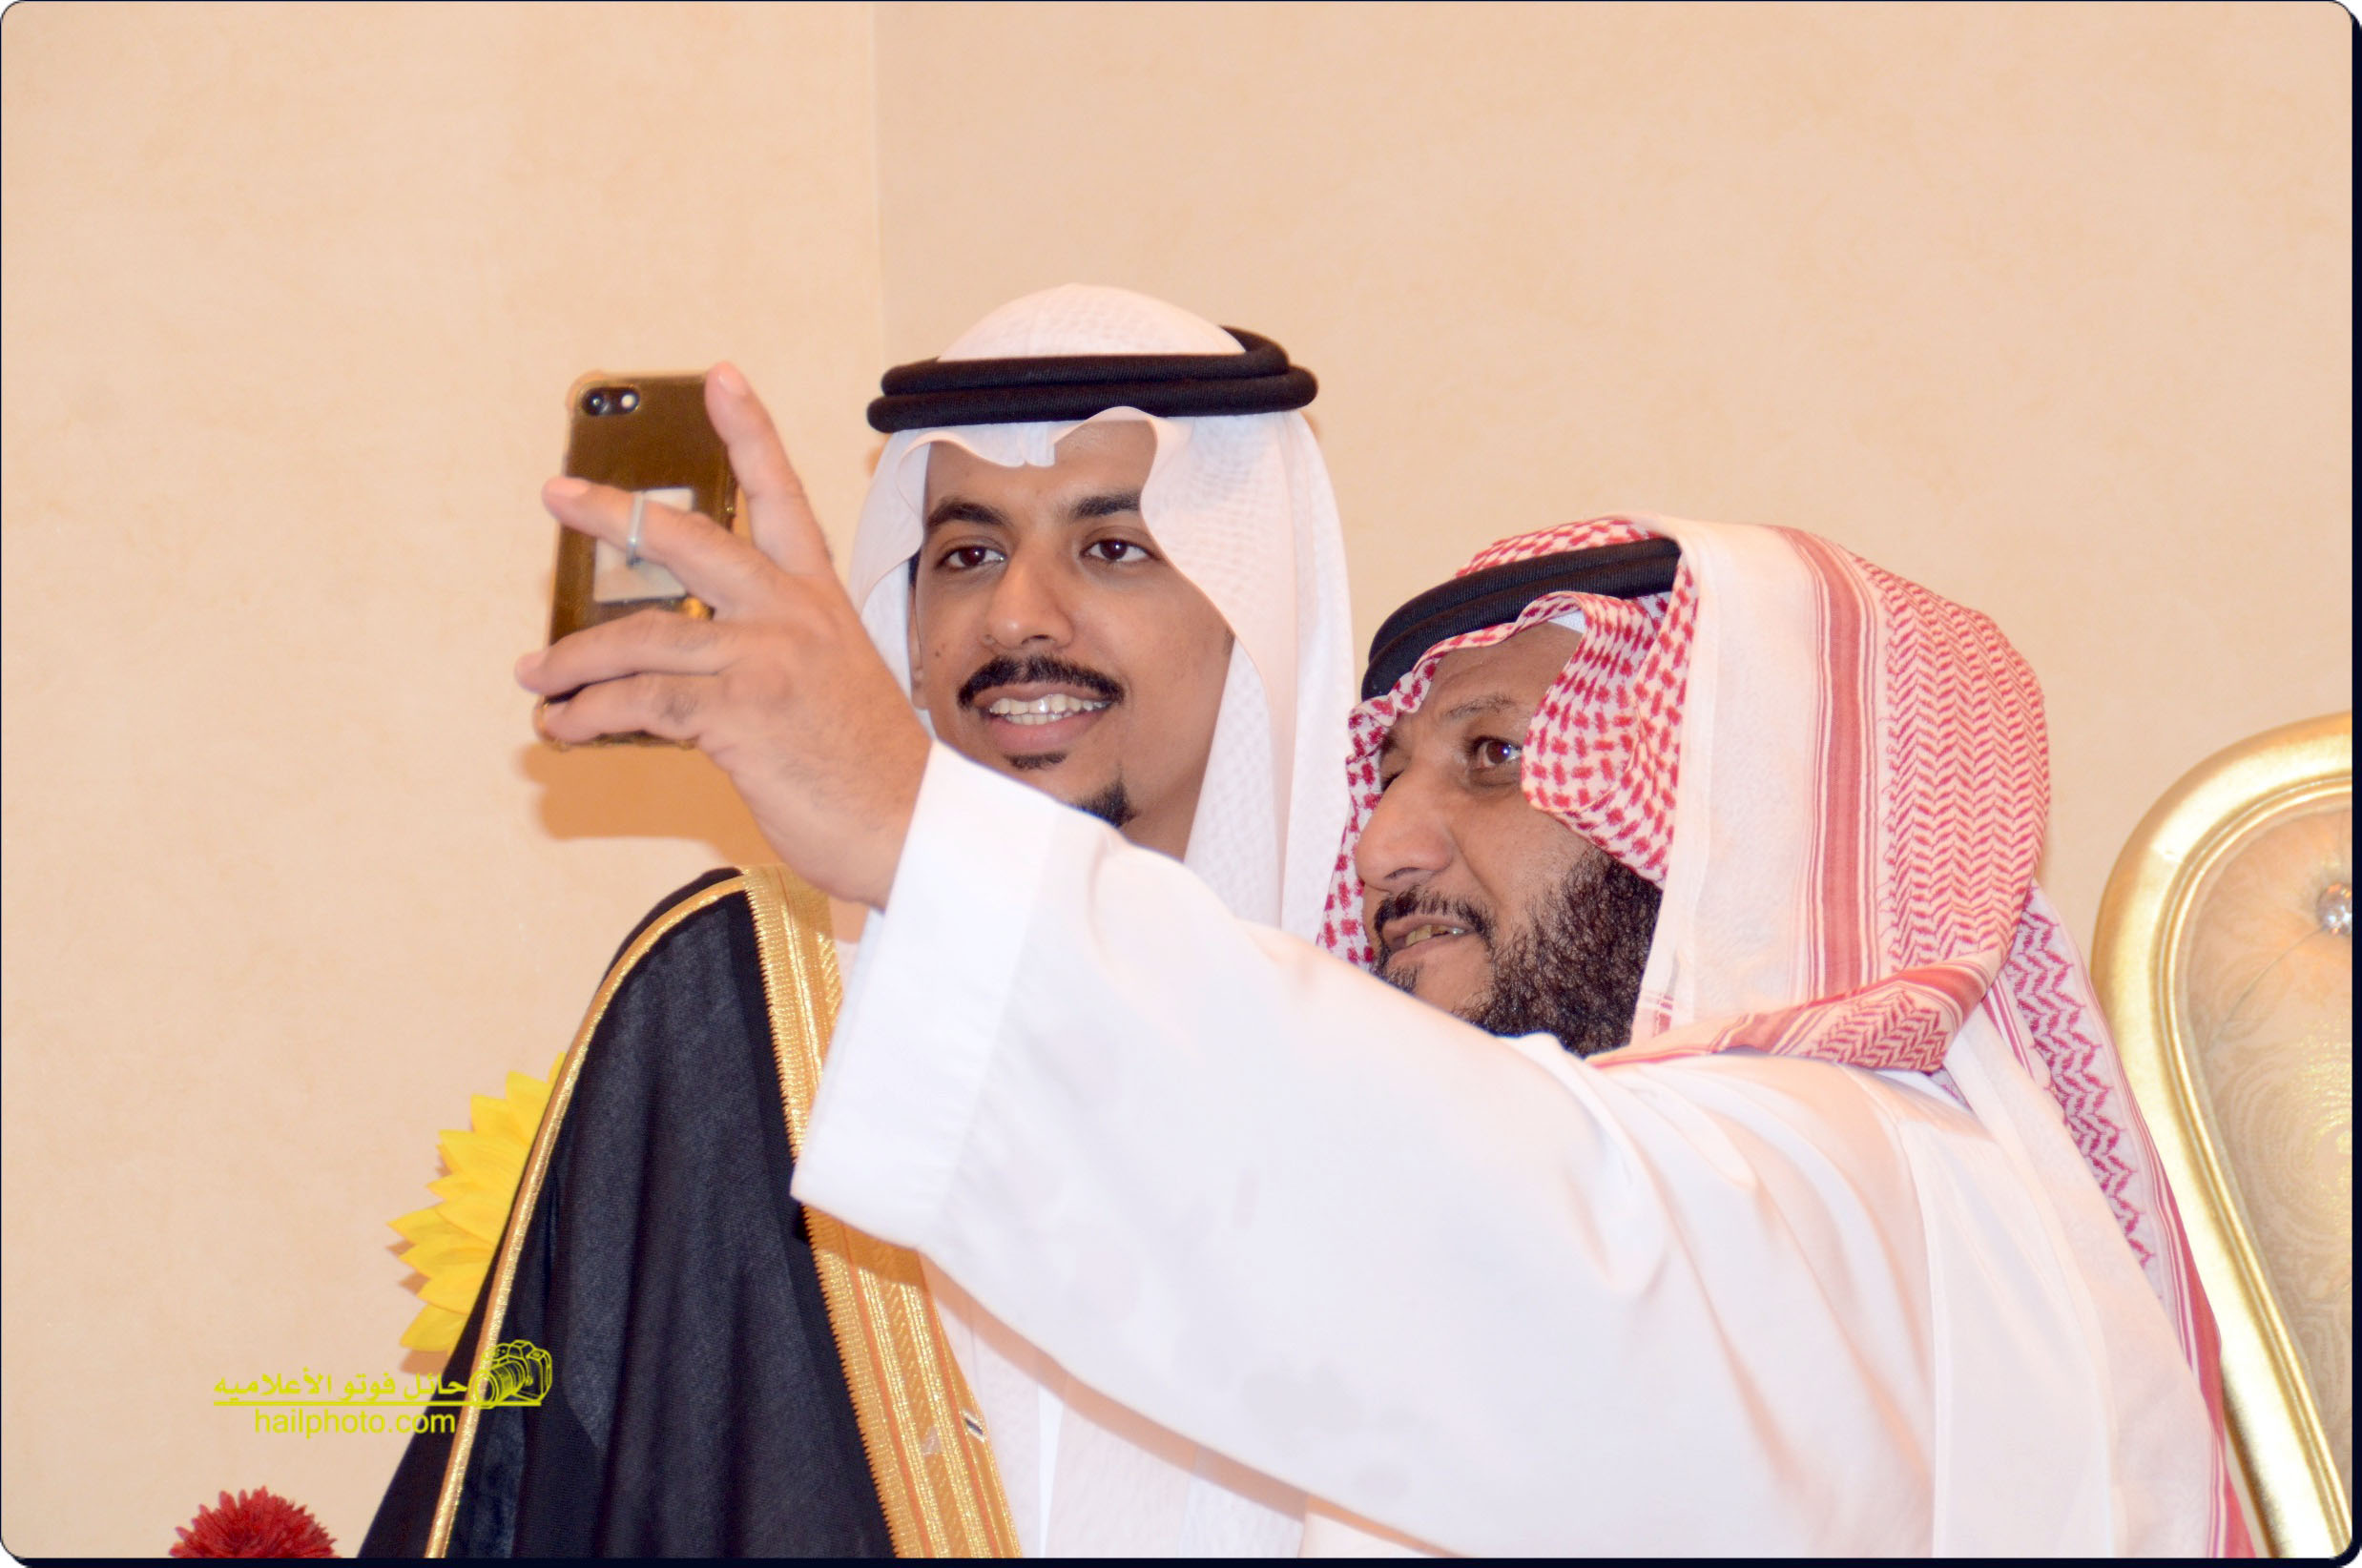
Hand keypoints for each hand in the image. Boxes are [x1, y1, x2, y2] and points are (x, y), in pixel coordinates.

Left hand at [514, 363, 929, 908]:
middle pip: (690, 542)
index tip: (722, 379)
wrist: (913, 829)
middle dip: (614, 515)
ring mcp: (766, 660)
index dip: (750, 433)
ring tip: (538, 677)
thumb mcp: (832, 688)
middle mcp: (793, 617)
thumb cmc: (874, 773)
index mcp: (820, 603)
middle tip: (559, 496)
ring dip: (573, 659)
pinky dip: (589, 713)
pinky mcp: (738, 713)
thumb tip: (683, 669)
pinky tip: (566, 727)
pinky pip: (638, 701)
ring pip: (642, 635)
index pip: (783, 498)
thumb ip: (770, 658)